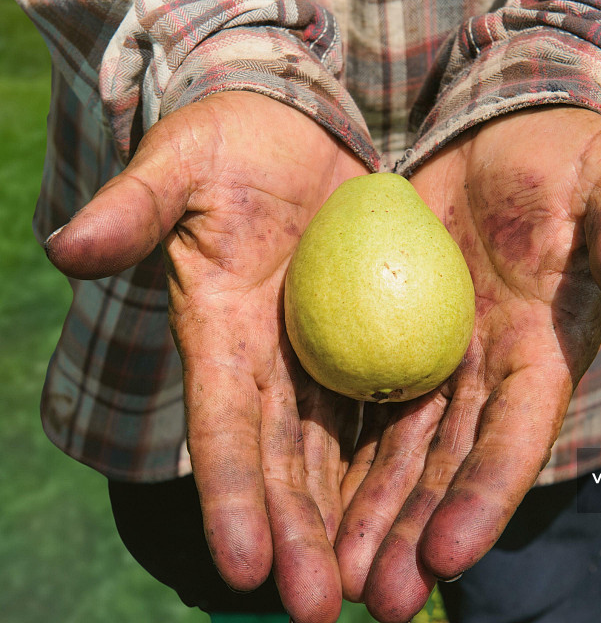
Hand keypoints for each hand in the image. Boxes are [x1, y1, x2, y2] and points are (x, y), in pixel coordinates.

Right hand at [45, 92, 366, 622]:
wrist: (294, 131)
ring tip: (382, 589)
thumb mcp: (182, 163)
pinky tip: (426, 516)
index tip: (239, 568)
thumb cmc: (229, 142)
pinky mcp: (377, 338)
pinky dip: (403, 463)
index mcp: (217, 331)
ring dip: (357, 522)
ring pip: (341, 453)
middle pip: (285, 460)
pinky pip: (393, 407)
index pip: (220, 422)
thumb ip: (134, 207)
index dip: (229, 491)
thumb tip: (67, 246)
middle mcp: (270, 362)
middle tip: (324, 610)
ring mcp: (325, 356)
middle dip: (300, 535)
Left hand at [335, 107, 600, 621]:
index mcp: (544, 352)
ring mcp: (433, 360)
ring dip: (365, 515)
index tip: (445, 554)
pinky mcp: (384, 333)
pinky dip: (332, 455)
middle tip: (374, 596)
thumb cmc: (565, 159)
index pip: (517, 435)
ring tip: (328, 576)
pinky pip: (354, 403)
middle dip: (412, 532)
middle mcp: (487, 374)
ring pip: (396, 452)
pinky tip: (297, 501)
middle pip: (448, 466)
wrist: (501, 138)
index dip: (487, 494)